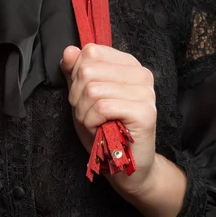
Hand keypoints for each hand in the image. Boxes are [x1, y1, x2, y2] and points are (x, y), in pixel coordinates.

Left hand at [61, 43, 156, 191]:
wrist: (124, 165)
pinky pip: (102, 107)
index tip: (85, 97)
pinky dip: (92, 122)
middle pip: (88, 70)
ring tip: (95, 124)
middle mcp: (141, 73)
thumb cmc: (103, 129)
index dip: (77, 76)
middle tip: (90, 115)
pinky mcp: (145, 112)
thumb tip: (69, 51)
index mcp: (127, 64)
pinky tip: (101, 130)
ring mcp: (146, 92)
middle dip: (77, 97)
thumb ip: (75, 72)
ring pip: (92, 90)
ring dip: (84, 113)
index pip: (90, 52)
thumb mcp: (82, 97)